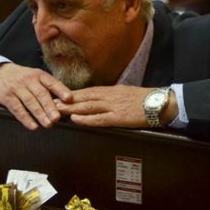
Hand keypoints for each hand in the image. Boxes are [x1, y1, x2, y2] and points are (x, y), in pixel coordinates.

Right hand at [0, 63, 72, 129]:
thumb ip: (46, 86)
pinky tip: (33, 126)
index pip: (51, 82)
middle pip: (41, 93)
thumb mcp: (33, 76)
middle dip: (50, 106)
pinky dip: (26, 118)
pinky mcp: (6, 97)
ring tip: (48, 124)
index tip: (69, 99)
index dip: (60, 90)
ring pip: (30, 102)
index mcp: (37, 74)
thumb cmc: (19, 77)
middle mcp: (28, 80)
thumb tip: (65, 102)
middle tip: (57, 118)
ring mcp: (16, 88)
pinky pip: (17, 109)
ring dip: (40, 114)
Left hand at [54, 85, 177, 127]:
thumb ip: (111, 96)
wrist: (161, 103)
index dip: (70, 94)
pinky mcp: (119, 117)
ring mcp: (113, 106)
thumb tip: (98, 100)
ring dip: (71, 108)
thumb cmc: (145, 100)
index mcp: (110, 90)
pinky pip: (100, 118)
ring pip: (88, 106)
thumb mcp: (126, 93)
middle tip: (48, 101)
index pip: (86, 91)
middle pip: (83, 97)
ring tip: (56, 109)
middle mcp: (109, 96)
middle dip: (65, 100)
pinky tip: (76, 119)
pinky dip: (86, 119)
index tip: (56, 95)